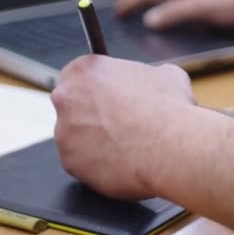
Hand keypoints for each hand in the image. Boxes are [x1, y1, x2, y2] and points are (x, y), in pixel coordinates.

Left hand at [51, 55, 194, 199]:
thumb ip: (147, 75)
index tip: (111, 99)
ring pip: (75, 137)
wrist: (170, 147)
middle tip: (118, 124)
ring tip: (125, 146)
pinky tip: (120, 162)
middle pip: (72, 107)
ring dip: (94, 141)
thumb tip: (156, 82)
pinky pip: (81, 163)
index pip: (80, 77)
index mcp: (85, 70)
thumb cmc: (167, 108)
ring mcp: (63, 132)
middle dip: (91, 115)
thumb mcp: (166, 75)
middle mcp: (66, 97)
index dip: (98, 90)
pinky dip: (97, 165)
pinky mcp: (69, 162)